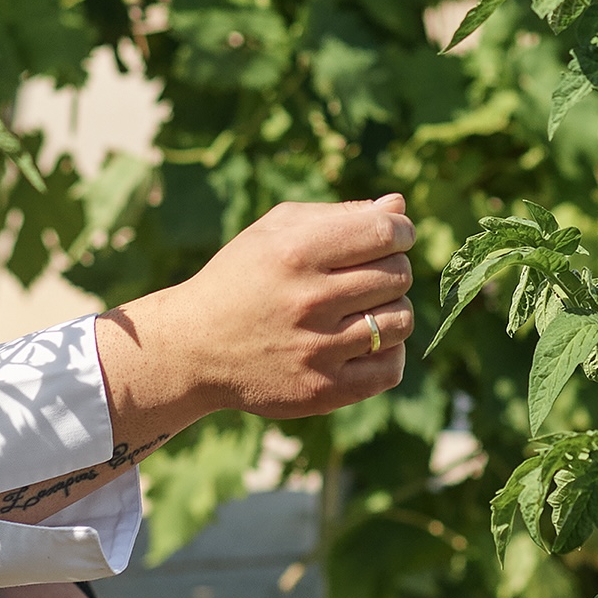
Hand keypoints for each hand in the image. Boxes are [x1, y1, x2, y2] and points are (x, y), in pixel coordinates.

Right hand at [99, 196, 415, 429]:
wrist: (195, 347)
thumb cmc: (242, 277)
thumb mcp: (275, 230)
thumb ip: (338, 215)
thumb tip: (399, 207)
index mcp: (295, 251)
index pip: (384, 232)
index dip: (400, 230)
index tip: (393, 234)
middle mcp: (308, 299)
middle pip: (398, 275)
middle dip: (392, 267)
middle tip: (367, 273)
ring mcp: (317, 349)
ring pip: (402, 320)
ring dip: (391, 309)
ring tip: (364, 307)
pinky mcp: (324, 390)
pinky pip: (391, 368)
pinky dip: (388, 351)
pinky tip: (363, 340)